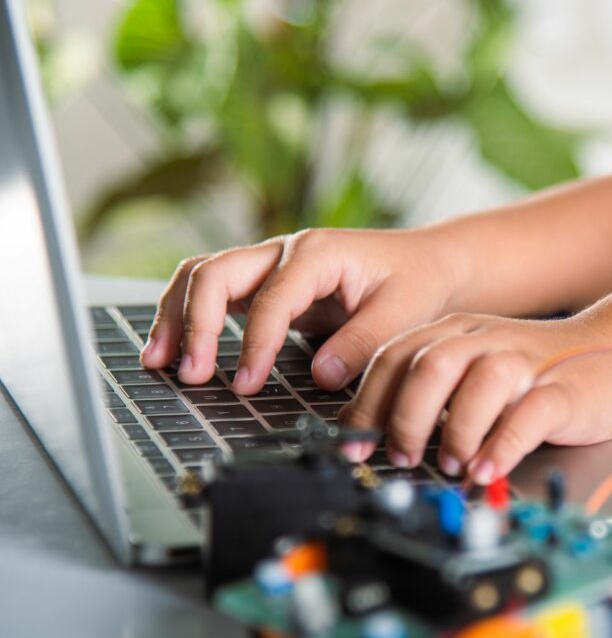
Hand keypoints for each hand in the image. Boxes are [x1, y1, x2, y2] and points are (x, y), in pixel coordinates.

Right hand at [140, 228, 462, 393]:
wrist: (426, 265)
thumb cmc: (416, 283)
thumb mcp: (403, 312)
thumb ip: (363, 343)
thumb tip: (321, 376)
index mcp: (317, 253)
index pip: (270, 299)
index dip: (254, 344)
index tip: (246, 385)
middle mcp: (285, 251)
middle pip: (216, 273)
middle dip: (196, 323)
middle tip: (191, 374)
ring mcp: (271, 264)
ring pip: (203, 276)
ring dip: (177, 316)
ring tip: (159, 362)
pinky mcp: (266, 284)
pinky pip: (215, 292)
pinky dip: (189, 316)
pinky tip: (178, 350)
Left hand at [341, 313, 611, 483]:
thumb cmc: (532, 375)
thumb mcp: (472, 371)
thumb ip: (429, 393)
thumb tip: (374, 437)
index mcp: (454, 333)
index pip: (395, 358)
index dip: (368, 405)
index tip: (354, 447)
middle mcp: (486, 340)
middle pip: (430, 365)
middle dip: (406, 418)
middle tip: (402, 456)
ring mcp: (526, 362)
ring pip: (479, 382)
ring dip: (456, 430)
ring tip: (451, 463)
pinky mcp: (563, 391)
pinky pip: (529, 415)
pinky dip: (503, 446)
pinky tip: (486, 469)